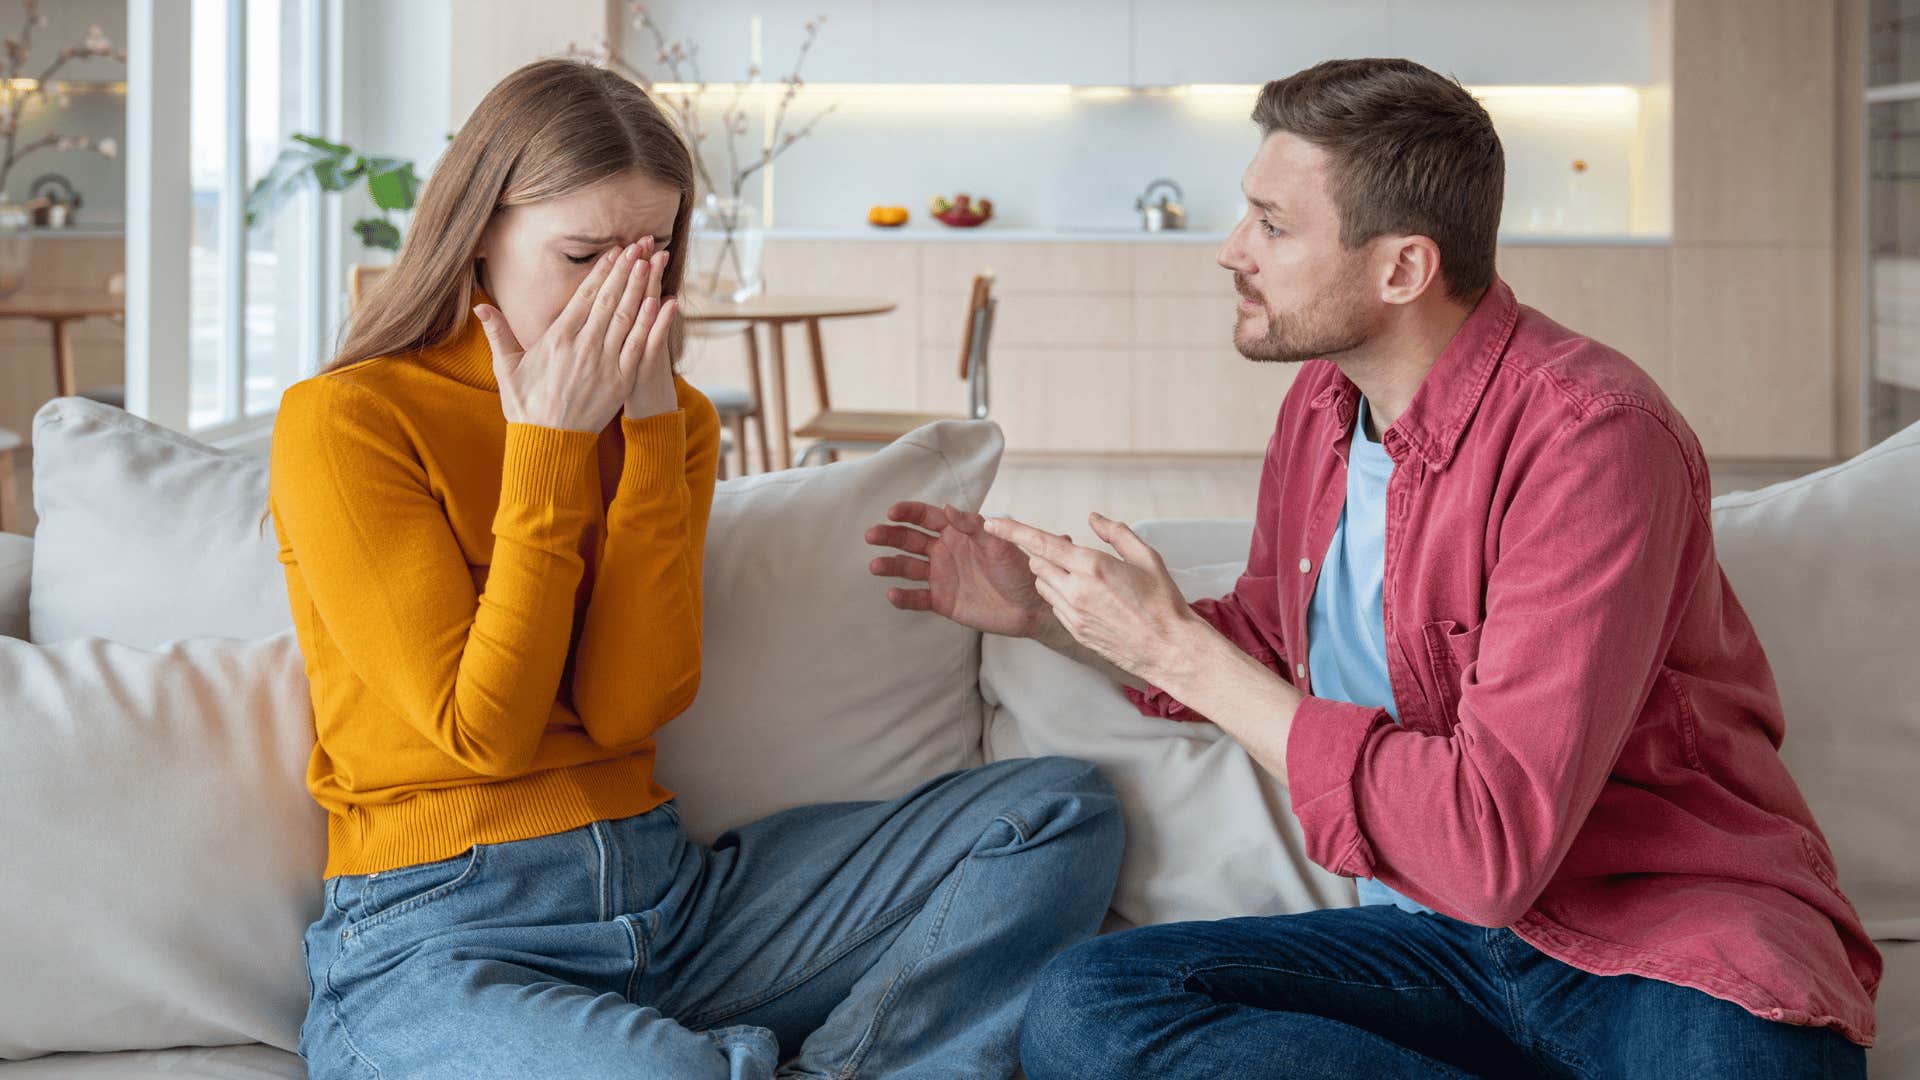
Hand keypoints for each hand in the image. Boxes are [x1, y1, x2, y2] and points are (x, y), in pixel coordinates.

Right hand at [473, 241, 653, 432]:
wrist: (548, 443)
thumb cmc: (526, 406)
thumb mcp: (506, 368)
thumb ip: (497, 333)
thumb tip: (480, 305)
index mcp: (557, 339)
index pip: (584, 297)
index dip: (602, 272)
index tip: (614, 252)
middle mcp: (583, 347)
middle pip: (609, 300)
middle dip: (625, 270)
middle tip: (639, 244)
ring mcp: (605, 363)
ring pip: (627, 318)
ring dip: (640, 288)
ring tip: (651, 262)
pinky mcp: (621, 381)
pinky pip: (641, 346)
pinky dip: (653, 324)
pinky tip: (662, 303)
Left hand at [623, 236, 679, 420]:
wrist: (649, 417)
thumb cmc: (634, 385)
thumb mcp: (632, 356)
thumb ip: (626, 328)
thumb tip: (623, 301)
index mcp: (629, 332)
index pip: (628, 293)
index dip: (629, 268)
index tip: (632, 242)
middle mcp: (639, 337)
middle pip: (639, 295)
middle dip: (642, 267)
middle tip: (648, 238)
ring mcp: (644, 351)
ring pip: (649, 313)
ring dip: (653, 286)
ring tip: (658, 258)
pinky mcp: (647, 370)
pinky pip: (655, 343)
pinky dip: (661, 324)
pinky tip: (668, 304)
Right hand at [865, 501, 1059, 637]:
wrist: (1032, 606)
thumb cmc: (1020, 569)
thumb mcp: (1000, 543)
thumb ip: (973, 526)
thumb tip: (947, 508)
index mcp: (957, 532)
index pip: (927, 517)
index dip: (908, 513)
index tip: (892, 512)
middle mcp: (945, 552)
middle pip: (909, 540)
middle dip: (889, 536)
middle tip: (872, 535)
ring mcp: (941, 576)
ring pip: (908, 568)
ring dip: (890, 565)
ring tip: (876, 565)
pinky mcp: (942, 601)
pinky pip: (918, 598)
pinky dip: (904, 597)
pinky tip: (893, 594)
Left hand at [983, 511, 1197, 683]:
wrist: (1168, 649)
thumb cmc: (1163, 603)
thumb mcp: (1147, 557)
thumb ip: (1116, 533)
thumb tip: (1093, 518)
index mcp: (1093, 567)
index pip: (1041, 543)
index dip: (1012, 531)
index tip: (992, 522)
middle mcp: (1076, 590)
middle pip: (1037, 563)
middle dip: (1044, 553)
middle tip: (1069, 554)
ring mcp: (1072, 614)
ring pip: (1042, 585)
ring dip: (1051, 574)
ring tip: (1082, 577)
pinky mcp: (1074, 631)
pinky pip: (1054, 605)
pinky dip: (1060, 595)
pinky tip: (1086, 598)